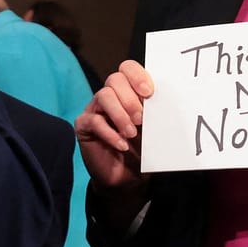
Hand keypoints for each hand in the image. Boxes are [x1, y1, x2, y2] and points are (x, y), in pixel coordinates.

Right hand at [74, 60, 153, 198]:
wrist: (127, 178)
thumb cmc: (142, 150)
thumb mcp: (152, 129)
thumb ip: (154, 113)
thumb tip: (163, 101)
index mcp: (129, 92)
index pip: (128, 69)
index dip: (137, 76)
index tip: (148, 92)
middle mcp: (111, 97)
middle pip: (114, 80)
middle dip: (129, 99)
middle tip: (141, 119)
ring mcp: (95, 109)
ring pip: (103, 96)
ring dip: (120, 114)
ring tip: (131, 133)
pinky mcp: (84, 125)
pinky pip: (93, 121)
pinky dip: (110, 133)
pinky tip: (121, 145)